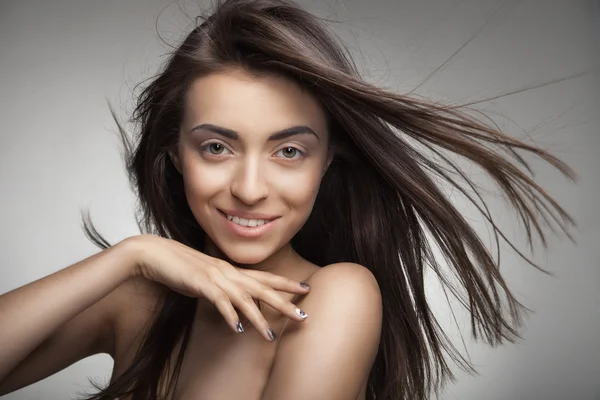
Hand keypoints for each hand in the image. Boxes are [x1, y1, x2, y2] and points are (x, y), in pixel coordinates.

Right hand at [125, 234, 309, 340]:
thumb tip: (232, 302)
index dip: (286, 284)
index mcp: (231, 270)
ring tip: (270, 336)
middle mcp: (228, 272)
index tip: (305, 289)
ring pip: (244, 299)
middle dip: (284, 303)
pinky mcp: (200, 283)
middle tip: (303, 316)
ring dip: (258, 318)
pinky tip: (237, 329)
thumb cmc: (179, 267)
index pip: (264, 277)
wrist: (154, 254)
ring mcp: (215, 277)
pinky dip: (229, 315)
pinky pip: (219, 301)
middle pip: (262, 288)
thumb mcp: (206, 278)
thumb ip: (221, 287)